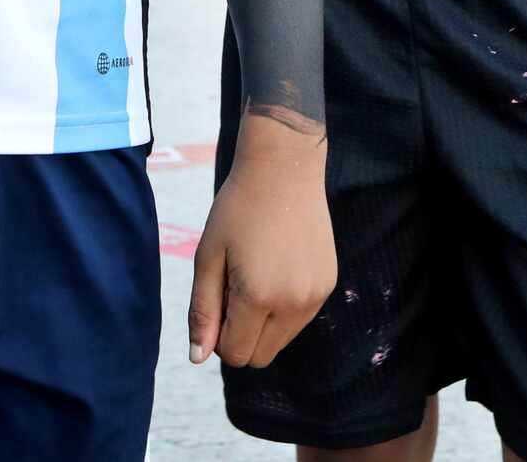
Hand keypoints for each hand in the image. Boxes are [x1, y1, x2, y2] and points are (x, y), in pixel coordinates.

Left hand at [190, 113, 333, 367]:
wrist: (284, 169)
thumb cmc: (237, 209)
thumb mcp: (209, 257)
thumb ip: (203, 310)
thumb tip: (198, 358)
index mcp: (258, 296)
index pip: (235, 355)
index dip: (218, 337)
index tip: (216, 300)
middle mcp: (293, 304)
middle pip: (259, 356)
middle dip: (240, 335)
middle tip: (233, 288)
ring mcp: (315, 296)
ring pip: (281, 341)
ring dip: (263, 324)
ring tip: (255, 275)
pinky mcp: (329, 285)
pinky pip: (300, 319)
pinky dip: (283, 308)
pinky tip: (277, 267)